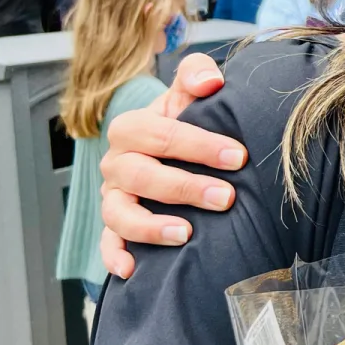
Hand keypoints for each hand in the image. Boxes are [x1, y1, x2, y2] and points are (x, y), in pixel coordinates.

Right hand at [98, 54, 241, 278]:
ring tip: (186, 234)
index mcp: (132, 128)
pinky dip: (114, 257)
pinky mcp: (113, 225)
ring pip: (119, 213)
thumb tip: (211, 81)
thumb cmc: (185, 119)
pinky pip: (107, 244)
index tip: (238, 156)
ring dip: (150, 226)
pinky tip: (133, 270)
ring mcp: (113, 196)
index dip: (199, 145)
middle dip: (185, 187)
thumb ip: (197, 74)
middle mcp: (117, 163)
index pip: (161, 135)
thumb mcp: (189, 92)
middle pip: (142, 176)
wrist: (169, 146)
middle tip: (226, 198)